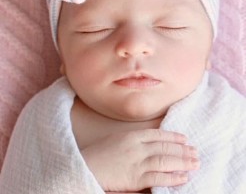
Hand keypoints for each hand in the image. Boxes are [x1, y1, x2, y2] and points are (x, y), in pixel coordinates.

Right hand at [81, 129, 199, 191]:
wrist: (85, 166)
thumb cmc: (99, 153)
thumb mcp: (117, 139)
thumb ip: (134, 140)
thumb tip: (150, 143)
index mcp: (132, 135)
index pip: (158, 135)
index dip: (173, 137)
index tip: (185, 139)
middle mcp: (137, 146)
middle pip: (165, 147)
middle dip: (182, 150)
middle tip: (196, 152)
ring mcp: (137, 162)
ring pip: (165, 161)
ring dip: (182, 162)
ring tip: (195, 163)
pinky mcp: (135, 178)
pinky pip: (158, 177)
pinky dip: (172, 177)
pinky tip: (183, 178)